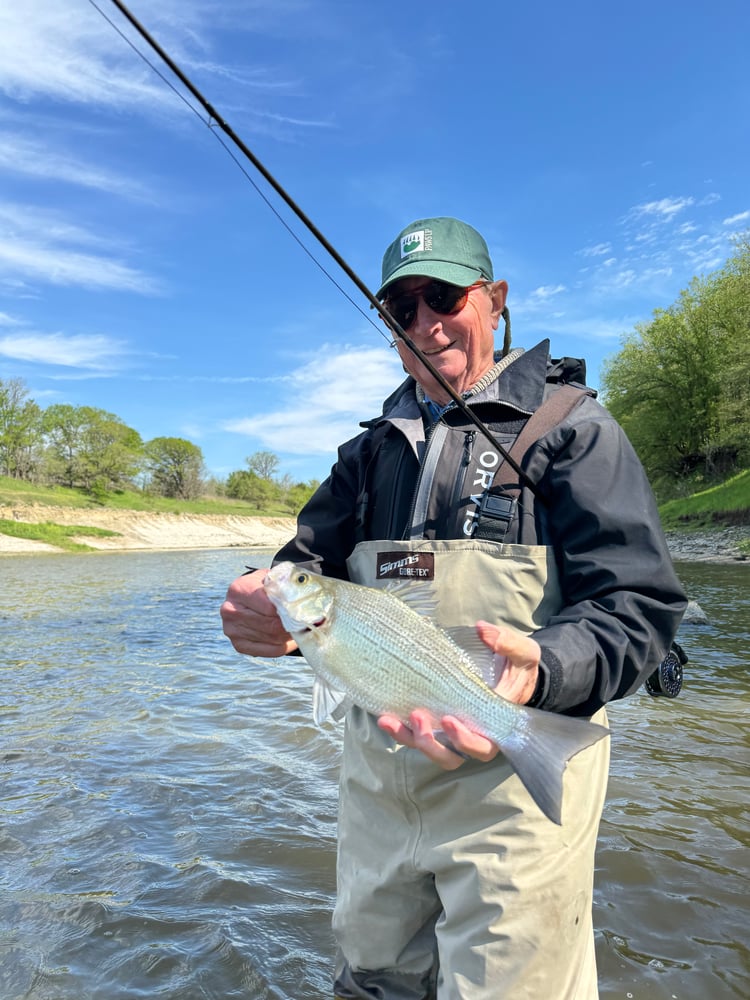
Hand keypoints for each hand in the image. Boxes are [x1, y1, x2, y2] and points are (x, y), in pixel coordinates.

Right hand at [220, 568, 297, 656]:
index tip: (303, 611)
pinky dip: (285, 646)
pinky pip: (271, 650)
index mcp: (238, 590)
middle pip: (271, 625)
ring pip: (273, 639)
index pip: (269, 606)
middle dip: (292, 625)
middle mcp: (231, 611)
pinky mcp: (240, 645)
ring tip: (301, 628)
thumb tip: (302, 597)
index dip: (289, 610)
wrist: (246, 596)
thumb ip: (283, 585)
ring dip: (290, 635)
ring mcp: (233, 630)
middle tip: (307, 623)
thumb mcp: (270, 578)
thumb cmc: (262, 587)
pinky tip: (292, 638)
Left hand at [377, 620, 541, 768]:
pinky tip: (384, 716)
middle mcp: (475, 735)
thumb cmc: (517, 667)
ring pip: (433, 752)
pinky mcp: (438, 726)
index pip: (483, 743)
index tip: (448, 719)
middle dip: (433, 743)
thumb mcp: (522, 652)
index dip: (464, 739)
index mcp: (496, 724)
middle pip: (454, 756)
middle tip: (418, 716)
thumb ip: (506, 643)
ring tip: (389, 720)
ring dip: (410, 740)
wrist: (511, 673)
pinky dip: (401, 731)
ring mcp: (454, 733)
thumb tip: (483, 630)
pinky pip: (420, 737)